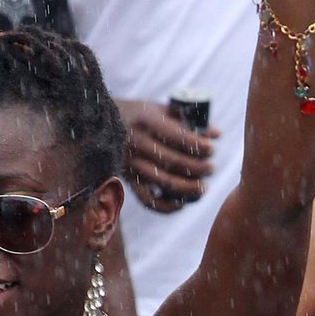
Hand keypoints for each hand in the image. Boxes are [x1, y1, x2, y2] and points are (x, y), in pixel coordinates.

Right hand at [116, 98, 217, 212]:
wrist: (98, 123)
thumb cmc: (136, 114)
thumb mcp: (158, 109)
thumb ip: (187, 120)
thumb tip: (216, 134)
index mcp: (147, 121)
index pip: (179, 137)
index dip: (199, 146)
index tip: (211, 149)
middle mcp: (137, 143)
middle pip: (174, 161)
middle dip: (198, 168)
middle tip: (210, 168)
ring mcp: (131, 163)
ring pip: (164, 182)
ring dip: (188, 189)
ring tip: (203, 187)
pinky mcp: (127, 179)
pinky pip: (147, 200)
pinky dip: (166, 206)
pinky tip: (181, 203)